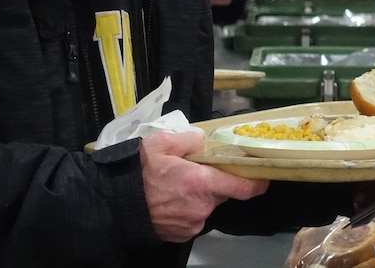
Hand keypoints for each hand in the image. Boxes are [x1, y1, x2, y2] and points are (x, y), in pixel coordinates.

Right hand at [140, 132, 267, 241]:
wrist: (113, 204)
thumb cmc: (138, 171)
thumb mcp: (162, 143)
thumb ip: (190, 140)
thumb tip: (205, 142)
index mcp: (202, 183)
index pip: (243, 188)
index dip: (256, 182)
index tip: (262, 176)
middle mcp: (202, 207)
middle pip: (221, 194)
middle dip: (213, 183)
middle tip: (194, 172)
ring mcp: (192, 223)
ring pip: (206, 206)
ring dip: (198, 197)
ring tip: (174, 187)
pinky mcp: (182, 235)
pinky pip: (193, 219)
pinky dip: (186, 210)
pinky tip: (169, 202)